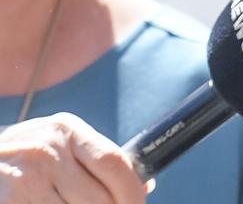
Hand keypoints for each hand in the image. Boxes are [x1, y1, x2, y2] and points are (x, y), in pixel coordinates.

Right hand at [0, 113, 147, 203]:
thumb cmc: (26, 158)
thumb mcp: (60, 145)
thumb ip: (97, 161)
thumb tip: (145, 185)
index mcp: (67, 130)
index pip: (114, 162)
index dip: (133, 192)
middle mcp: (46, 150)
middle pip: (100, 197)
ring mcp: (26, 178)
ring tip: (69, 203)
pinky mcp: (11, 201)